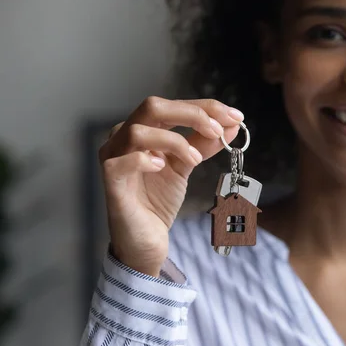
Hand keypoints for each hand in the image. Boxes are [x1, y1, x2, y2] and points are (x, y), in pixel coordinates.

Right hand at [98, 97, 243, 276]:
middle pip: (153, 106)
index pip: (173, 106)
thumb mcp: (186, 166)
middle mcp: (124, 137)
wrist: (145, 240)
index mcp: (143, 128)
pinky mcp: (111, 182)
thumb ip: (203, 143)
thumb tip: (230, 123)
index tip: (235, 116)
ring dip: (174, 141)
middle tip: (218, 131)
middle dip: (192, 114)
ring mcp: (113, 157)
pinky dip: (144, 160)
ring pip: (138, 131)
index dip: (206, 107)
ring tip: (195, 160)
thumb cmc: (158, 200)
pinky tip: (162, 167)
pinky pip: (121, 162)